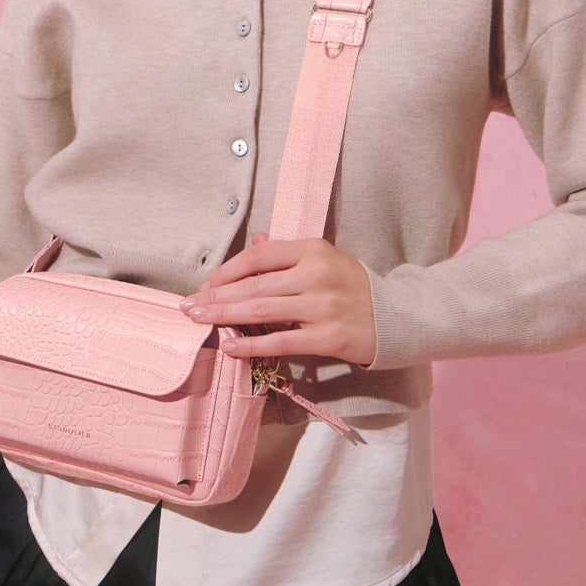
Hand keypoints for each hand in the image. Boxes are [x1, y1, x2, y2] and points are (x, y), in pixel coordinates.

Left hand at [178, 231, 377, 367]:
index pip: (259, 256)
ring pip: (263, 309)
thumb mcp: (324, 259)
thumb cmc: (352, 287)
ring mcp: (324, 306)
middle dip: (216, 296)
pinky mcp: (329, 336)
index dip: (227, 271)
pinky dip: (252, 344)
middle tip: (189, 307)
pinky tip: (230, 346)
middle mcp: (317, 274)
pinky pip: (282, 340)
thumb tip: (256, 239)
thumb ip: (287, 251)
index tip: (205, 285)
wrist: (396, 317)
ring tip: (200, 321)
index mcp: (313, 249)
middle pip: (255, 284)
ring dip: (225, 316)